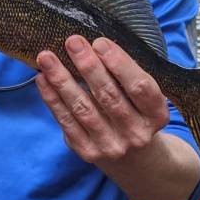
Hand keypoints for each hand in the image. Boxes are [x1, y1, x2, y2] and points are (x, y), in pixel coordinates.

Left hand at [35, 35, 199, 199]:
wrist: (132, 158)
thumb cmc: (135, 113)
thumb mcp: (144, 97)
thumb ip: (125, 75)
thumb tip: (92, 45)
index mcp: (156, 115)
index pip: (139, 86)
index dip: (119, 63)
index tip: (99, 42)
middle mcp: (136, 133)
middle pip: (108, 95)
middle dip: (87, 66)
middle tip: (72, 42)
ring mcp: (111, 145)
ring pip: (83, 107)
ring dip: (62, 80)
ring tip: (47, 57)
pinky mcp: (87, 151)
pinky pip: (66, 121)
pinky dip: (52, 98)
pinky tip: (43, 79)